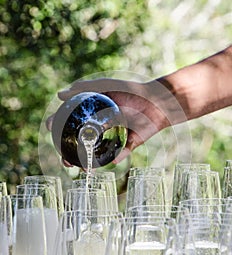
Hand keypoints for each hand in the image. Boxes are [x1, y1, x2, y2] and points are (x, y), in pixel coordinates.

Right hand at [46, 77, 186, 164]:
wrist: (157, 100)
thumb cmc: (131, 91)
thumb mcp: (107, 86)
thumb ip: (85, 88)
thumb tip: (59, 95)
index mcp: (95, 114)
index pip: (73, 123)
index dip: (60, 128)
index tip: (50, 131)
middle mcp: (102, 127)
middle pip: (82, 144)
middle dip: (71, 155)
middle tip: (65, 162)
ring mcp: (114, 137)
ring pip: (98, 153)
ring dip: (89, 163)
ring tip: (84, 169)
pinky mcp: (129, 144)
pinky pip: (120, 154)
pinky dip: (116, 158)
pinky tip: (111, 161)